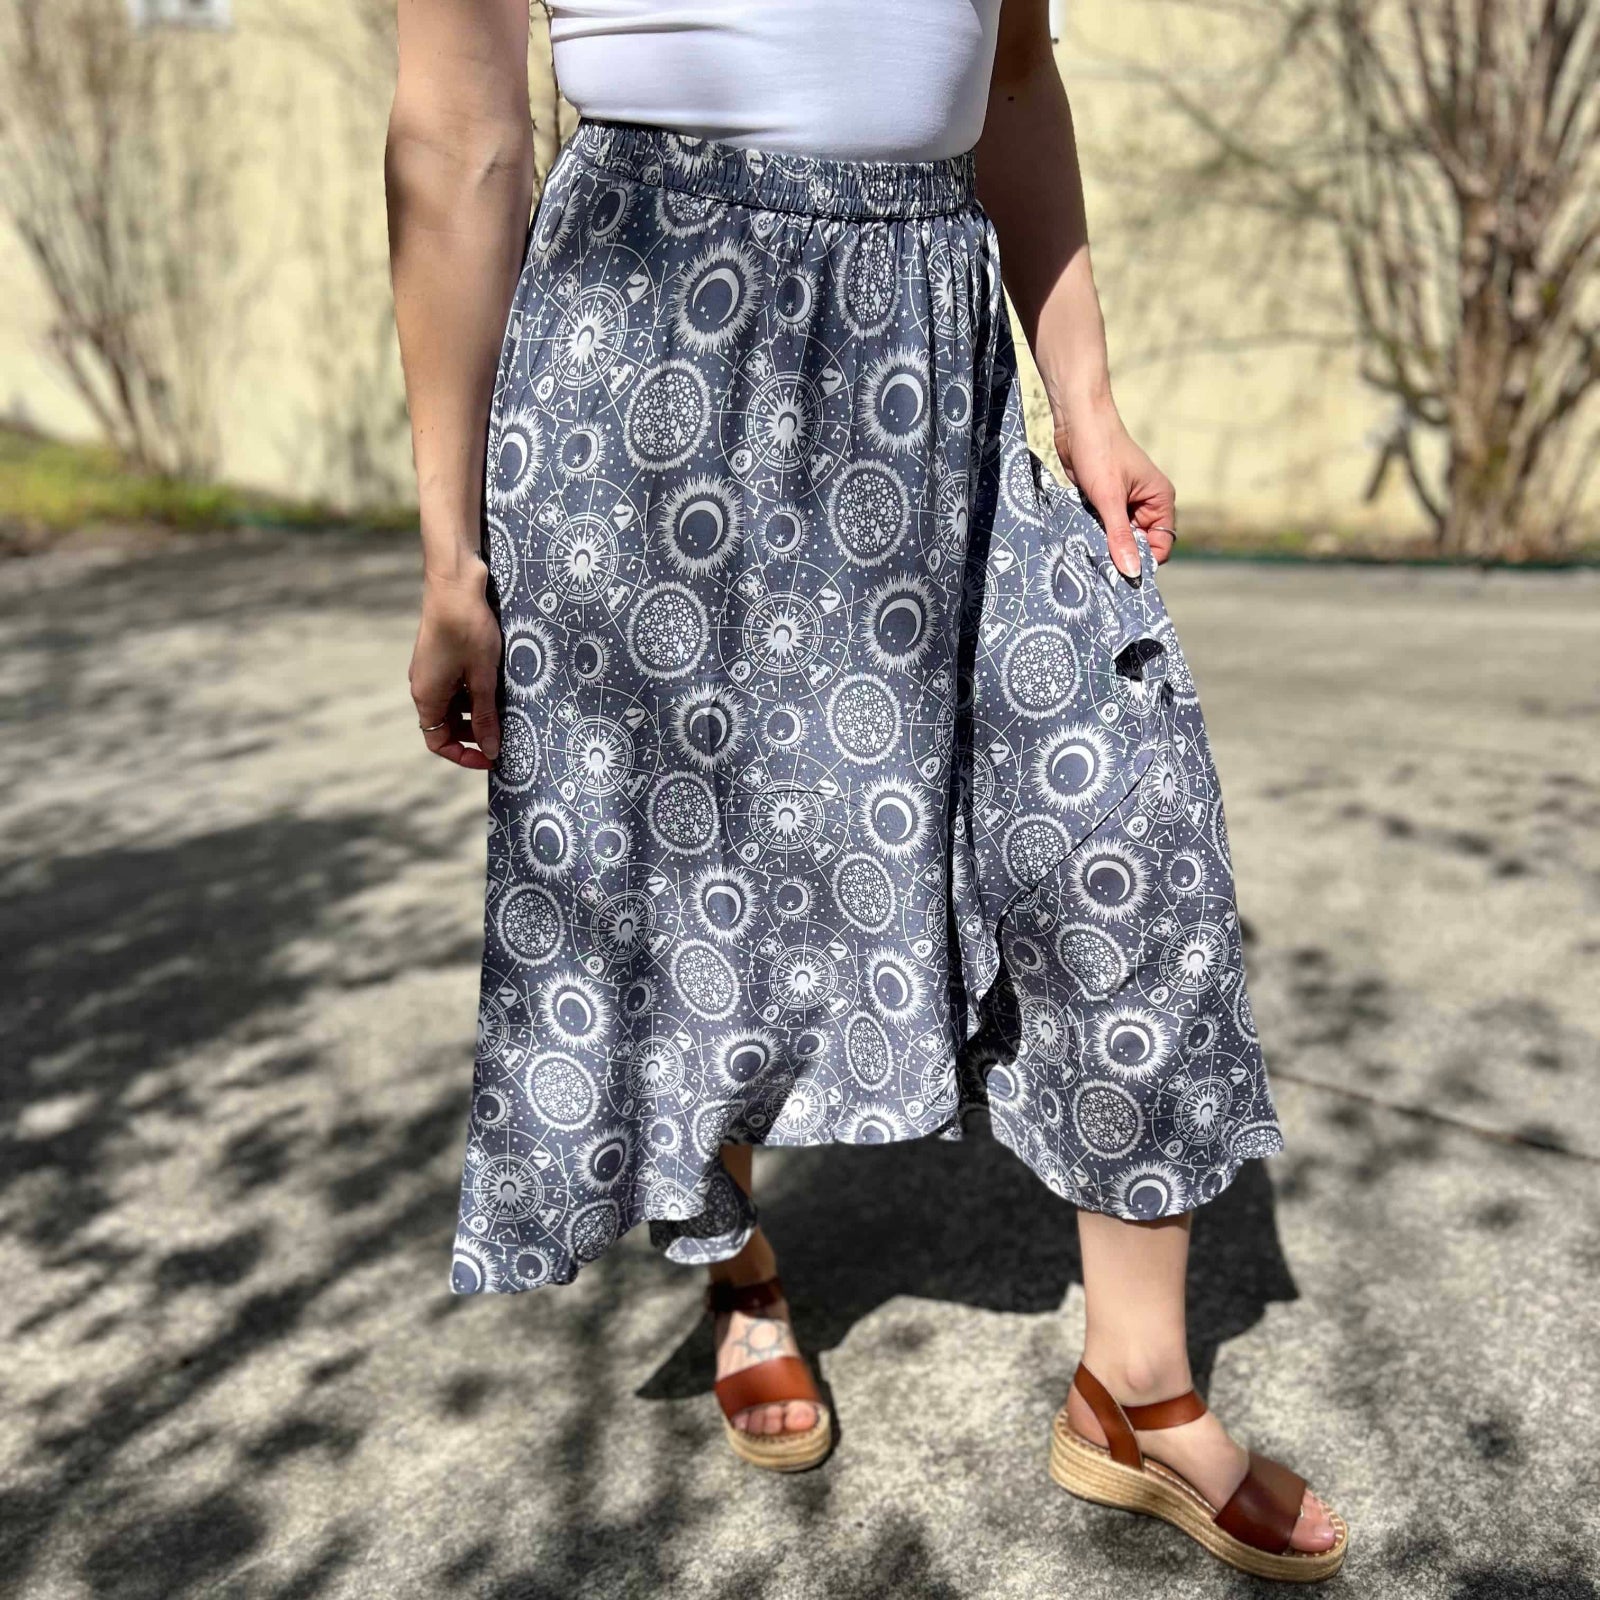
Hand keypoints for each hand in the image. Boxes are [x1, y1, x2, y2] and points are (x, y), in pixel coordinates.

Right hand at [410, 558, 501, 768]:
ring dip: (477, 710)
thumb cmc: (467, 630)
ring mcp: (431, 669)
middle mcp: (424, 686)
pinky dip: (474, 690)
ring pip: (454, 704)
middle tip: (504, 732)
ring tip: (506, 706)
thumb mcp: (483, 678)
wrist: (454, 583)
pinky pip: (456, 683)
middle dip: (474, 733)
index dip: (464, 755)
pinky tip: (498, 683)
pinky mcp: (441, 654)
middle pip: (446, 724)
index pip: (438, 742)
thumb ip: (486, 716)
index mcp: (427, 697)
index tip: (491, 756)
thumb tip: (492, 750)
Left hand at [1053, 394, 1176, 574]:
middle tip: (1100, 568)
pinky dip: (1095, 534)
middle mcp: (1147, 503)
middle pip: (1139, 544)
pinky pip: (1104, 527)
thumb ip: (1119, 536)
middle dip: (1122, 555)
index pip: (1160, 544)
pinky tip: (1082, 540)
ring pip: (1119, 537)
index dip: (1144, 561)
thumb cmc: (1099, 452)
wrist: (1077, 422)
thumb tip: (1132, 572)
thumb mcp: (1109, 499)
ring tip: (1089, 553)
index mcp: (1160, 499)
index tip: (1121, 576)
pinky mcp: (1105, 501)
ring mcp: (1125, 503)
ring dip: (1106, 545)